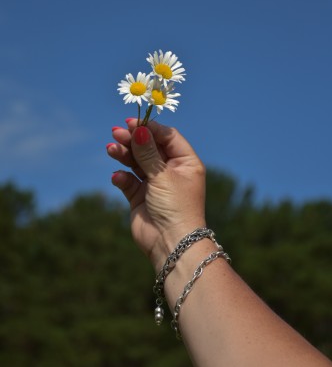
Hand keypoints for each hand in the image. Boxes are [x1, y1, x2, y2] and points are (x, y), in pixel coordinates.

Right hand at [107, 120, 205, 270]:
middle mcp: (171, 171)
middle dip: (133, 139)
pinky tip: (118, 177)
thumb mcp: (163, 175)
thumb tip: (139, 129)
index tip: (131, 122)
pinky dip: (122, 177)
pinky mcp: (140, 198)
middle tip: (116, 132)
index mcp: (185, 163)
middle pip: (149, 148)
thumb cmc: (175, 207)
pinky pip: (129, 182)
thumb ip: (148, 152)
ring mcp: (155, 185)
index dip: (150, 128)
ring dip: (124, 154)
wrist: (171, 244)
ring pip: (136, 162)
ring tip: (110, 149)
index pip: (167, 137)